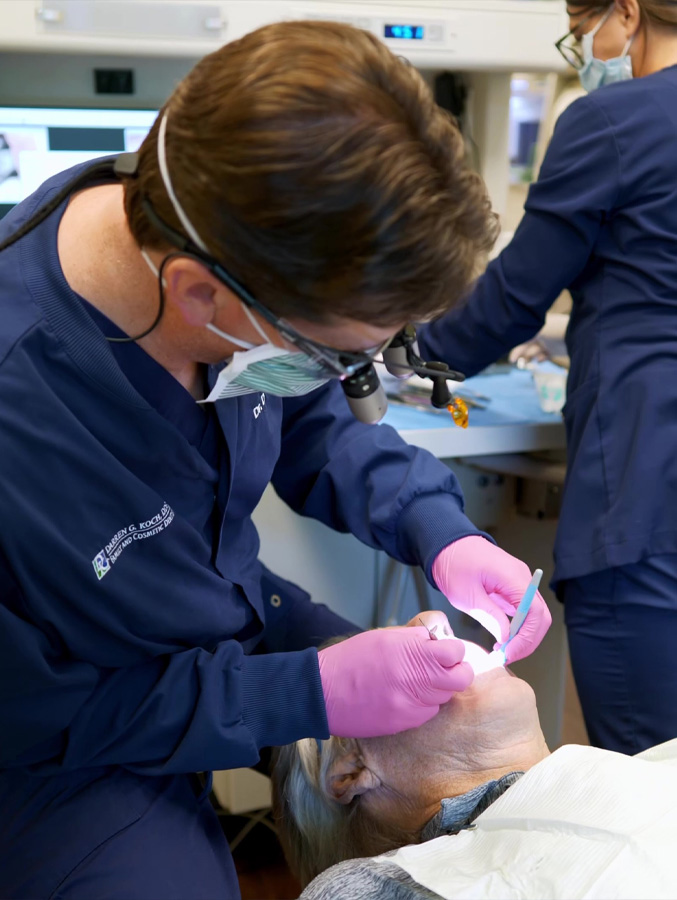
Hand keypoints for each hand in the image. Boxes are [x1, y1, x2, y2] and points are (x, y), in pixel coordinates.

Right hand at [317, 627, 473, 737]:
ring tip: (417, 681)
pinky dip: (422, 705)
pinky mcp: (404, 724)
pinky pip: (426, 714)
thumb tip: (436, 642)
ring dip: (438, 689)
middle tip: (445, 667)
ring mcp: (412, 706)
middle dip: (457, 671)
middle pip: (460, 680)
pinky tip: (404, 696)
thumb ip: (414, 640)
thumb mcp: (383, 638)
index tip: (446, 651)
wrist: (323, 692)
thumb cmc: (350, 659)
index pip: (456, 652)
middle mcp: (417, 681)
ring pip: (444, 698)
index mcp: (412, 654)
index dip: (453, 650)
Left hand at [432, 536, 550, 663]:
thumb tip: (506, 637)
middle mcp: (522, 577)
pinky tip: (504, 637)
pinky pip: (525, 609)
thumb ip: (490, 616)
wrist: (447, 545)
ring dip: (524, 635)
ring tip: (505, 649)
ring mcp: (520, 581)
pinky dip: (519, 626)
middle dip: (528, 640)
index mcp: (513, 576)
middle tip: (508, 656)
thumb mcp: (467, 595)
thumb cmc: (454, 564)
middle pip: (540, 615)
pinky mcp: (513, 586)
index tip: (510, 652)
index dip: (526, 637)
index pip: (534, 612)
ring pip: (535, 614)